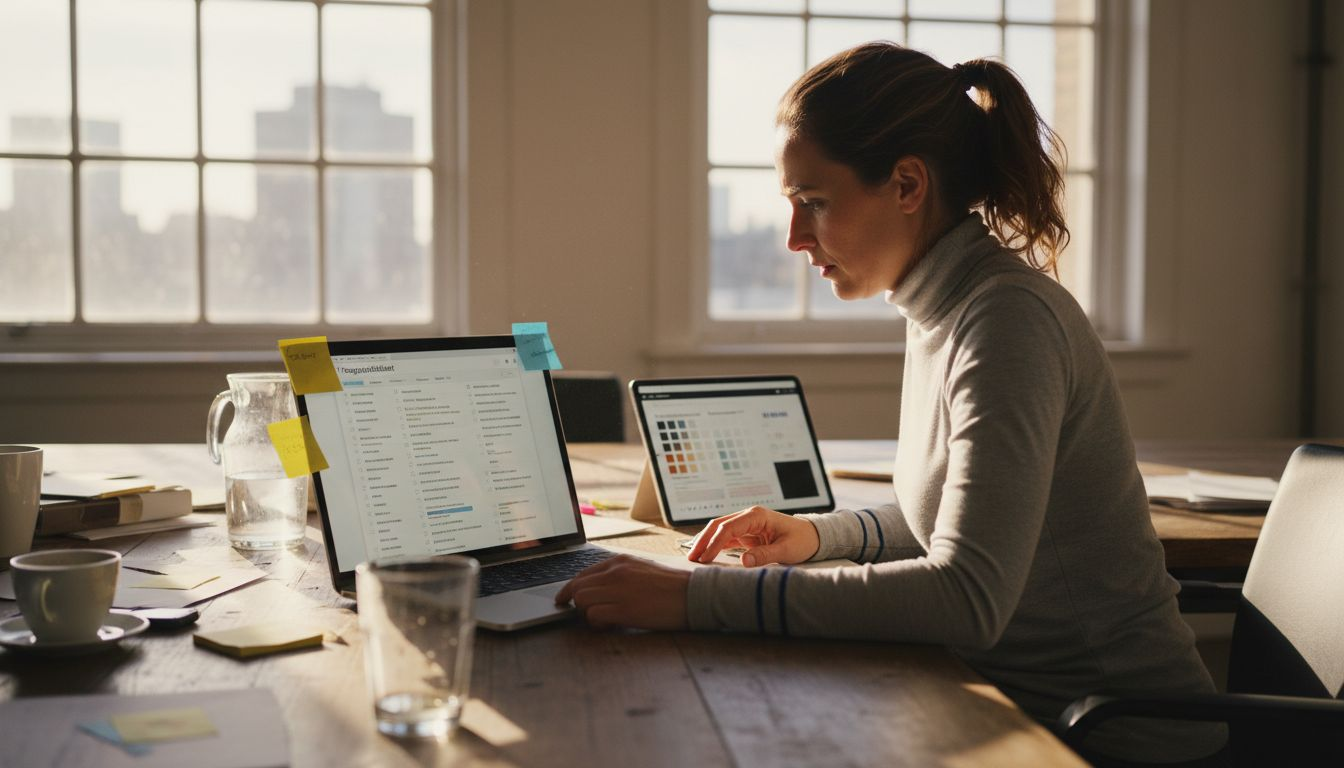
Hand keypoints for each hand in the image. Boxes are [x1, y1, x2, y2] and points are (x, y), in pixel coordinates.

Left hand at [554, 555, 690, 630]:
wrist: (694, 594)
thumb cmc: (673, 586)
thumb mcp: (643, 570)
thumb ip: (620, 576)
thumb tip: (601, 589)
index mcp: (620, 561)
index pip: (583, 573)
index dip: (570, 589)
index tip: (564, 598)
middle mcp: (616, 572)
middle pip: (577, 587)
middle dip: (575, 603)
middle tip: (579, 614)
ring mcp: (619, 590)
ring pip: (581, 600)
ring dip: (586, 614)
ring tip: (601, 620)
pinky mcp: (624, 609)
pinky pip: (594, 615)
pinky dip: (595, 624)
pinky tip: (608, 626)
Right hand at [687, 505, 819, 566]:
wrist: (812, 536)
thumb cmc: (803, 540)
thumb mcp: (787, 550)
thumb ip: (765, 555)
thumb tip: (744, 561)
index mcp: (756, 516)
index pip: (728, 528)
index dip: (714, 543)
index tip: (705, 559)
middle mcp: (748, 516)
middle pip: (718, 525)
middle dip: (703, 540)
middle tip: (691, 558)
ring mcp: (746, 524)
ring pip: (719, 530)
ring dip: (706, 542)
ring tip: (693, 558)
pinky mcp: (747, 533)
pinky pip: (726, 537)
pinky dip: (714, 545)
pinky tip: (705, 555)